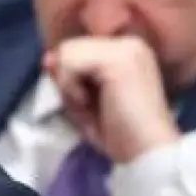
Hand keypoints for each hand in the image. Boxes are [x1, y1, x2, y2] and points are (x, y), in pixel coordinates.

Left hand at [43, 36, 180, 162]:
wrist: (146, 152)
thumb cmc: (117, 133)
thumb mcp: (82, 100)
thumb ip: (65, 76)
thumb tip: (49, 57)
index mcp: (125, 52)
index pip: (75, 49)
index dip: (69, 77)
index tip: (89, 101)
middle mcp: (129, 43)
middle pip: (69, 48)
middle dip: (68, 81)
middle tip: (91, 105)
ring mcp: (126, 48)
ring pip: (67, 52)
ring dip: (69, 85)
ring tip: (92, 104)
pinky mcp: (118, 59)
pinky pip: (69, 62)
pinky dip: (70, 87)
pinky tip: (90, 102)